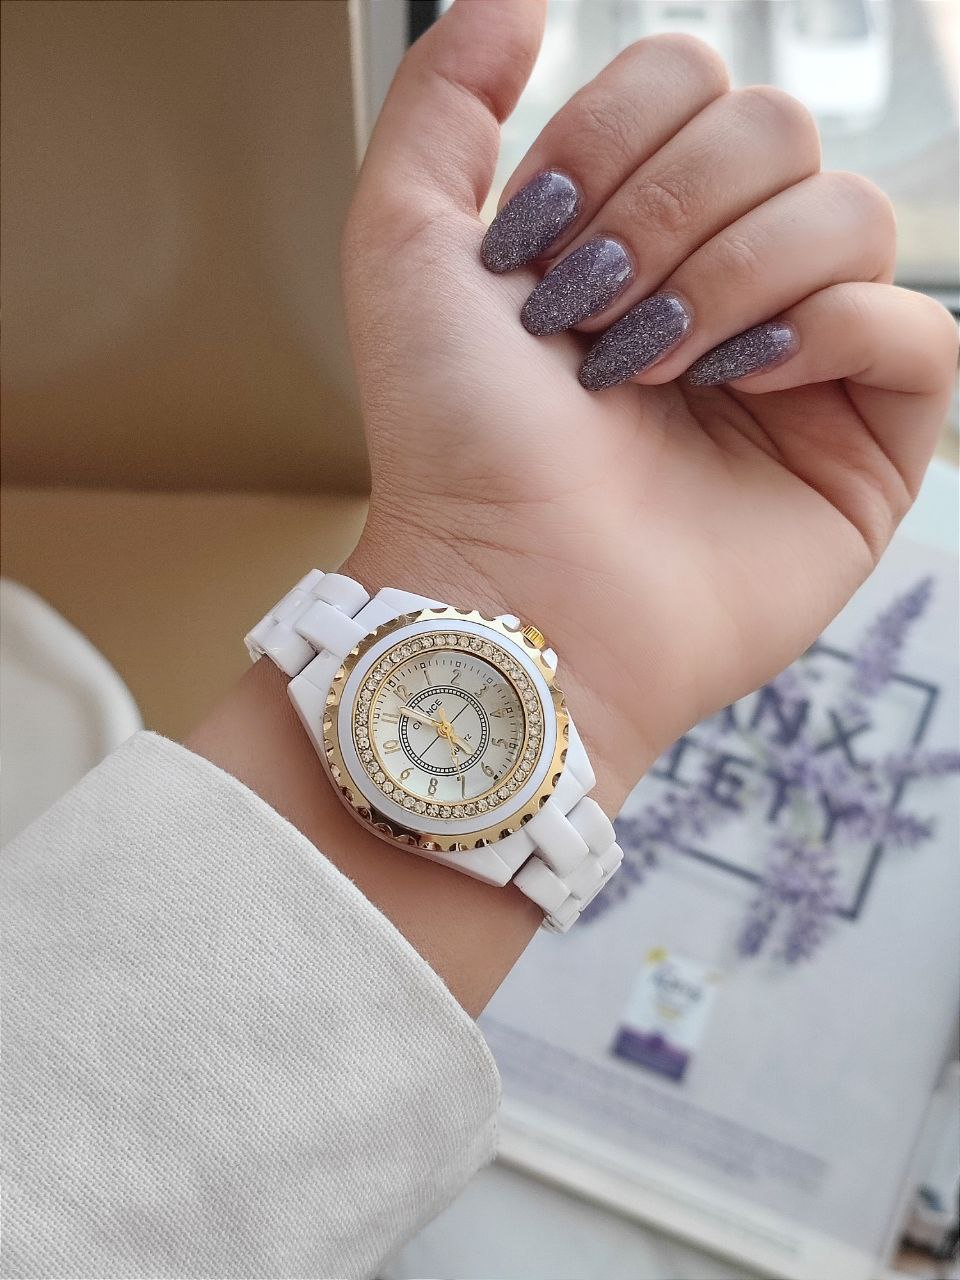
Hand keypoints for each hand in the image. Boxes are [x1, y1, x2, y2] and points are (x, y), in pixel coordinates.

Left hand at [342, 0, 956, 812]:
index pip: (694, 80)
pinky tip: (746, 383)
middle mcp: (728, 281)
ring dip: (737, 276)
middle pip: (779, 130)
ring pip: (853, 214)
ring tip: (656, 370)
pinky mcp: (863, 446)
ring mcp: (802, 365)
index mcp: (639, 227)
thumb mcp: (404, 244)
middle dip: (671, 212)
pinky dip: (832, 333)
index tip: (537, 242)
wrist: (504, 589)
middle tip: (593, 320)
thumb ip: (443, 99)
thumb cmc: (452, 439)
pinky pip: (918, 330)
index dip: (618, 136)